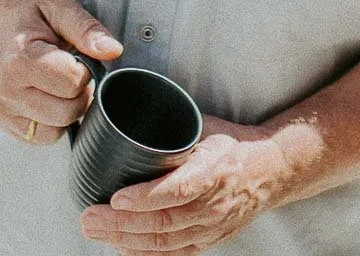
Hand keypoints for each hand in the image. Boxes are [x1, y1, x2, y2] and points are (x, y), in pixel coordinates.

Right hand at [0, 0, 121, 144]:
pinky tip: (48, 97)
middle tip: (70, 70)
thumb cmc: (22, 18)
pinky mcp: (5, 124)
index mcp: (20, 60)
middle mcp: (7, 91)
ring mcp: (3, 112)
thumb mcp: (56, 8)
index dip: (84, 69)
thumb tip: (113, 50)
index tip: (75, 55)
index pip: (73, 82)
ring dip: (68, 109)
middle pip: (68, 111)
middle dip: (79, 91)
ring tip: (58, 83)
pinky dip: (54, 122)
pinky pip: (43, 137)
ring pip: (58, 130)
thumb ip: (86, 28)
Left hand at [79, 116, 292, 251]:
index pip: (178, 189)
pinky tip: (120, 246)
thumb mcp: (206, 127)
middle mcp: (214, 204)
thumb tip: (127, 117)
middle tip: (88, 216)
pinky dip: (144, 253)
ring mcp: (211, 227)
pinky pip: (172, 254)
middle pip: (163, 222)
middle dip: (120, 223)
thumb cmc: (232, 145)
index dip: (145, 197)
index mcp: (215, 170)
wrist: (271, 172)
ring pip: (163, 242)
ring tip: (94, 230)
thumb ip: (171, 128)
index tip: (116, 197)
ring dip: (124, 239)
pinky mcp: (208, 241)